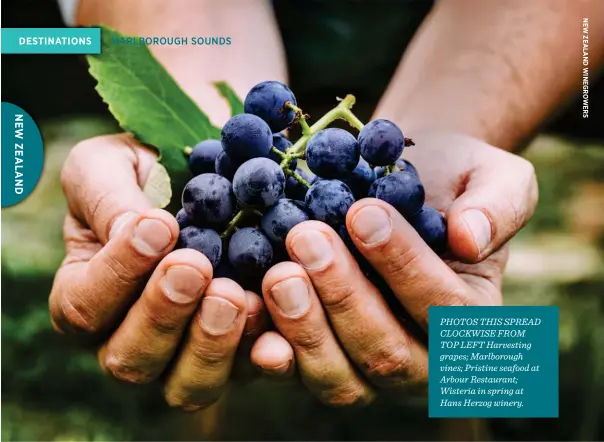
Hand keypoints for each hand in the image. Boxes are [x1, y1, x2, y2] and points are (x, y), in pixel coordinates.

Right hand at [50, 134, 284, 409]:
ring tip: (234, 295)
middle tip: (195, 267)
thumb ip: (107, 198)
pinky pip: (249, 370)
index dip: (118, 273)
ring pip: (189, 384)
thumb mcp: (108, 165)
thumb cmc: (146, 171)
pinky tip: (278, 327)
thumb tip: (135, 234)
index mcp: (87, 296)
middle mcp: (131, 338)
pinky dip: (265, 353)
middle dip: (163, 315)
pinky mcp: (240, 352)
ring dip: (211, 344)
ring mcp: (187, 353)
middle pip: (132, 360)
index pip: (85, 306)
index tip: (160, 225)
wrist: (207, 176)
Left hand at [253, 131, 537, 404]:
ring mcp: (367, 370)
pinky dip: (270, 351)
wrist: (400, 187)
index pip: (444, 309)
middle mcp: (423, 361)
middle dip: (344, 296)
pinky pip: (296, 372)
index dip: (403, 265)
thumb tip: (471, 239)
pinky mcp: (321, 360)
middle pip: (386, 353)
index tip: (363, 212)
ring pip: (339, 378)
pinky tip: (248, 314)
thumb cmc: (451, 182)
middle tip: (307, 237)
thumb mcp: (493, 177)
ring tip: (278, 271)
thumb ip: (499, 205)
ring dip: (304, 328)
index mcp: (473, 324)